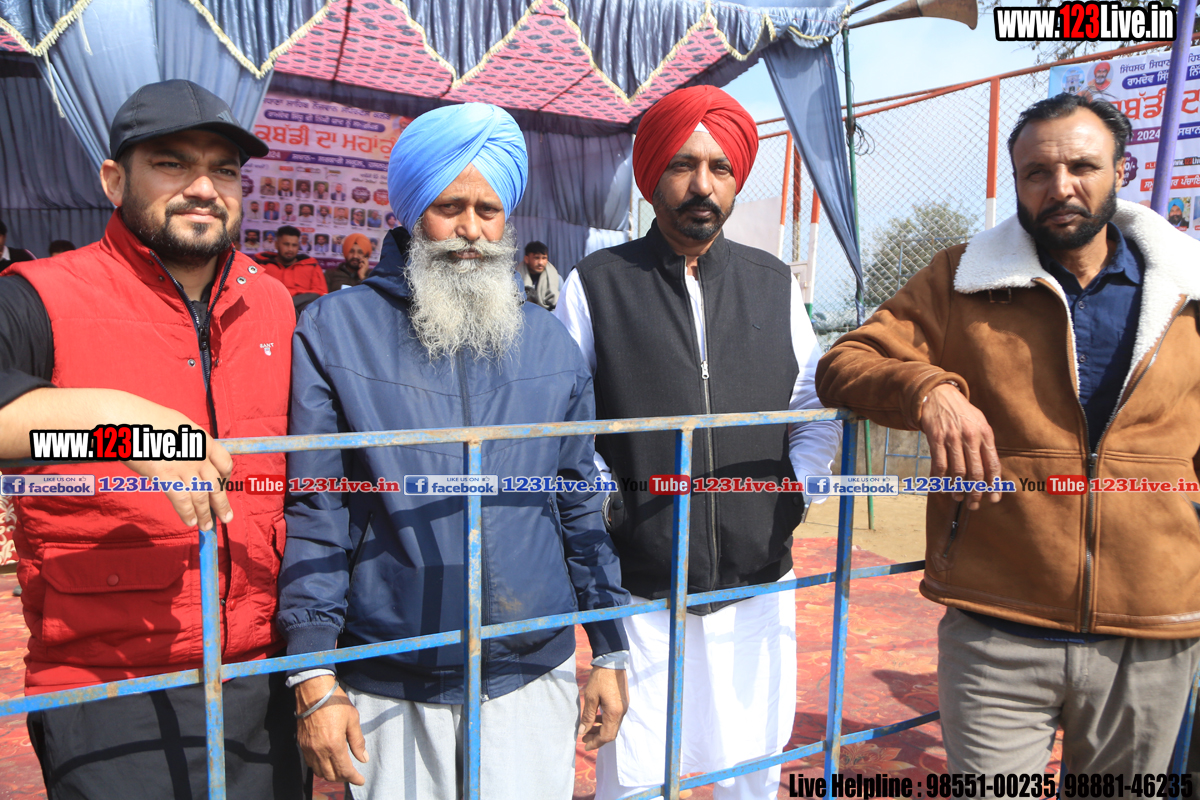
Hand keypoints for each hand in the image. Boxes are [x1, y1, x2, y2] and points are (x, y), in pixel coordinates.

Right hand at [118, 403, 233, 530]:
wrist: (125, 418)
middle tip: (226, 518)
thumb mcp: (178, 426)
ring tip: (206, 527)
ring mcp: (182, 466)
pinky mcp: (164, 475)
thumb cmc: (146, 420)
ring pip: (201, 496)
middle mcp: (198, 454)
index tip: (223, 487)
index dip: (225, 478)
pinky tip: (190, 522)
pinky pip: (182, 499)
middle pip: (216, 484)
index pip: (225, 462)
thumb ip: (189, 443)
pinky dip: (187, 513)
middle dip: (221, 504)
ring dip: (205, 514)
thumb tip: (190, 457)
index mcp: (203, 439)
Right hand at [295, 675, 368, 785]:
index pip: (344, 770)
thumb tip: (363, 758)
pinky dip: (319, 768)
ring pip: (319, 771)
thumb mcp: (352, 719)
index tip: (360, 780)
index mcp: (334, 745)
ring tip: (341, 771)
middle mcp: (319, 750)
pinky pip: (310, 763)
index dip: (354, 778)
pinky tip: (327, 762)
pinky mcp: (302, 744)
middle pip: (330, 775)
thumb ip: (357, 741)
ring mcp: (308, 748)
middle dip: (343, 778)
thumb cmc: (335, 702)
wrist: (313, 690)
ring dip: (330, 774)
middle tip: (352, 775)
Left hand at [578, 667, 627, 750]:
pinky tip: (596, 718)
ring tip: (587, 729)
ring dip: (601, 729)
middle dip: (597, 738)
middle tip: (584, 738)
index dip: (595, 743)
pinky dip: (605, 721)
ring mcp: (624, 707)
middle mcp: (622, 712)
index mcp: (614, 713)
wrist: (612, 661)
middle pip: (611, 733)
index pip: (606, 736)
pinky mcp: (623, 702)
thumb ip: (588, 716)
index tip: (584, 745)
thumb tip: (582, 732)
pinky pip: (615, 718)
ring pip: (613, 725)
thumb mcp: (591, 697)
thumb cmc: (600, 678)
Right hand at [920, 383, 1002, 510]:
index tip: (994, 498)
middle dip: (976, 492)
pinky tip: (941, 487)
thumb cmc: (962, 412)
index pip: (993, 464)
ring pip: (958, 472)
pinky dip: (940, 480)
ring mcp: (952, 438)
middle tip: (974, 504)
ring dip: (958, 489)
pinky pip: (939, 465)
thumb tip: (993, 471)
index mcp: (985, 434)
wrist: (939, 395)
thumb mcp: (980, 422)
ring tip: (958, 497)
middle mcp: (970, 437)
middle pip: (976, 472)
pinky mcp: (936, 439)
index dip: (994, 484)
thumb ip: (986, 444)